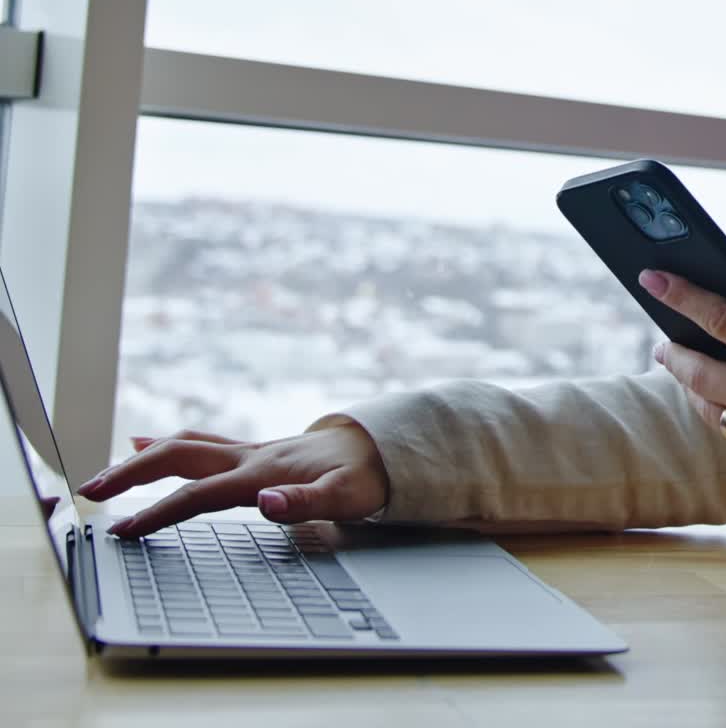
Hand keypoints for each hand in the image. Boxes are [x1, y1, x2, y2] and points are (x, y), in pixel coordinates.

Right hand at [76, 422, 390, 538]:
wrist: (385, 448)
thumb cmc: (366, 476)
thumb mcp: (347, 497)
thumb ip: (306, 501)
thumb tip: (266, 503)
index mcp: (262, 473)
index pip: (198, 495)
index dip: (158, 513)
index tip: (121, 531)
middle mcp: (251, 457)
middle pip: (179, 457)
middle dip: (132, 473)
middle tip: (91, 491)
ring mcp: (252, 451)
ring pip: (187, 445)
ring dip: (144, 457)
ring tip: (108, 470)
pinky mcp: (256, 452)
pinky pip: (203, 443)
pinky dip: (170, 445)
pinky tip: (150, 444)